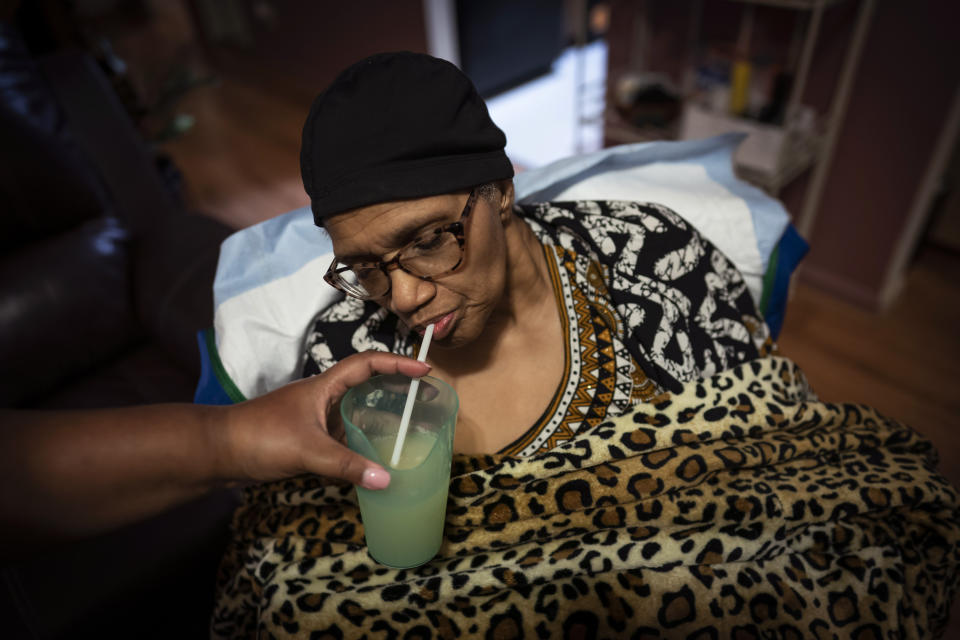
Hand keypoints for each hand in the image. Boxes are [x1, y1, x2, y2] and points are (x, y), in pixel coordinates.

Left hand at [219, 351, 429, 489]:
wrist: (216, 451)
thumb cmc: (258, 437)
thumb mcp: (308, 450)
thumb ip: (347, 466)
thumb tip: (387, 480)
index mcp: (324, 387)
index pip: (366, 365)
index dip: (396, 365)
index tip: (424, 371)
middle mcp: (322, 399)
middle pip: (366, 387)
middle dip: (396, 392)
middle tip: (424, 402)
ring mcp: (314, 420)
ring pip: (355, 415)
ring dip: (380, 421)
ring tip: (409, 432)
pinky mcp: (306, 440)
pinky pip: (343, 438)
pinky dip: (362, 445)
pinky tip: (373, 462)